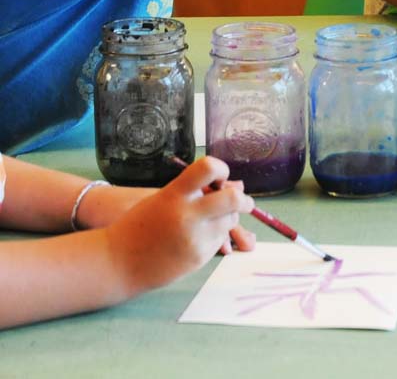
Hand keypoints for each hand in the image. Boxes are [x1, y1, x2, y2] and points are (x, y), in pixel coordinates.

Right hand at [78, 181, 253, 254]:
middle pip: (233, 199)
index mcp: (173, 194)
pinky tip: (198, 237)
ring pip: (231, 221)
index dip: (221, 168)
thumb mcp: (161, 199)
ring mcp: (195, 237)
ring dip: (228, 218)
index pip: (207, 168)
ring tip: (210, 220)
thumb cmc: (139, 225)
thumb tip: (235, 184)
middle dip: (244, 200)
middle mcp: (187, 215)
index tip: (222, 175)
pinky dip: (217, 236)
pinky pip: (220, 240)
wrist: (117, 262)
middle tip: (244, 201)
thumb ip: (194, 191)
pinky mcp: (199, 256)